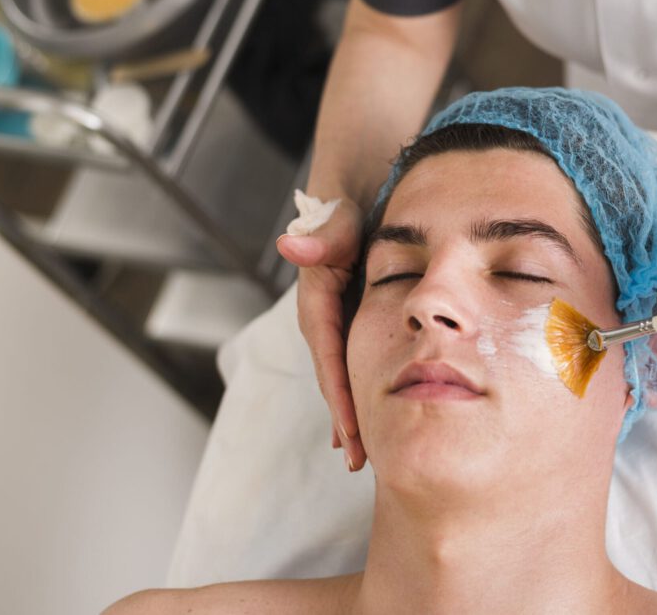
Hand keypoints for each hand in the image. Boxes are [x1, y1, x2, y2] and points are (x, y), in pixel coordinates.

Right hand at [277, 197, 367, 471]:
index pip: (330, 358)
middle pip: (334, 378)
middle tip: (361, 462)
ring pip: (343, 377)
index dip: (340, 397)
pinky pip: (354, 365)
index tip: (354, 433)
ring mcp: (337, 324)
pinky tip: (369, 421)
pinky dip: (360, 393)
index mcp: (317, 302)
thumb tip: (288, 245)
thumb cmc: (348, 207)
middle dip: (345, 420)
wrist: (356, 195)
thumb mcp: (338, 218)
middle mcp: (322, 320)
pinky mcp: (351, 323)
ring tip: (362, 455)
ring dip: (351, 415)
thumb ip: (323, 236)